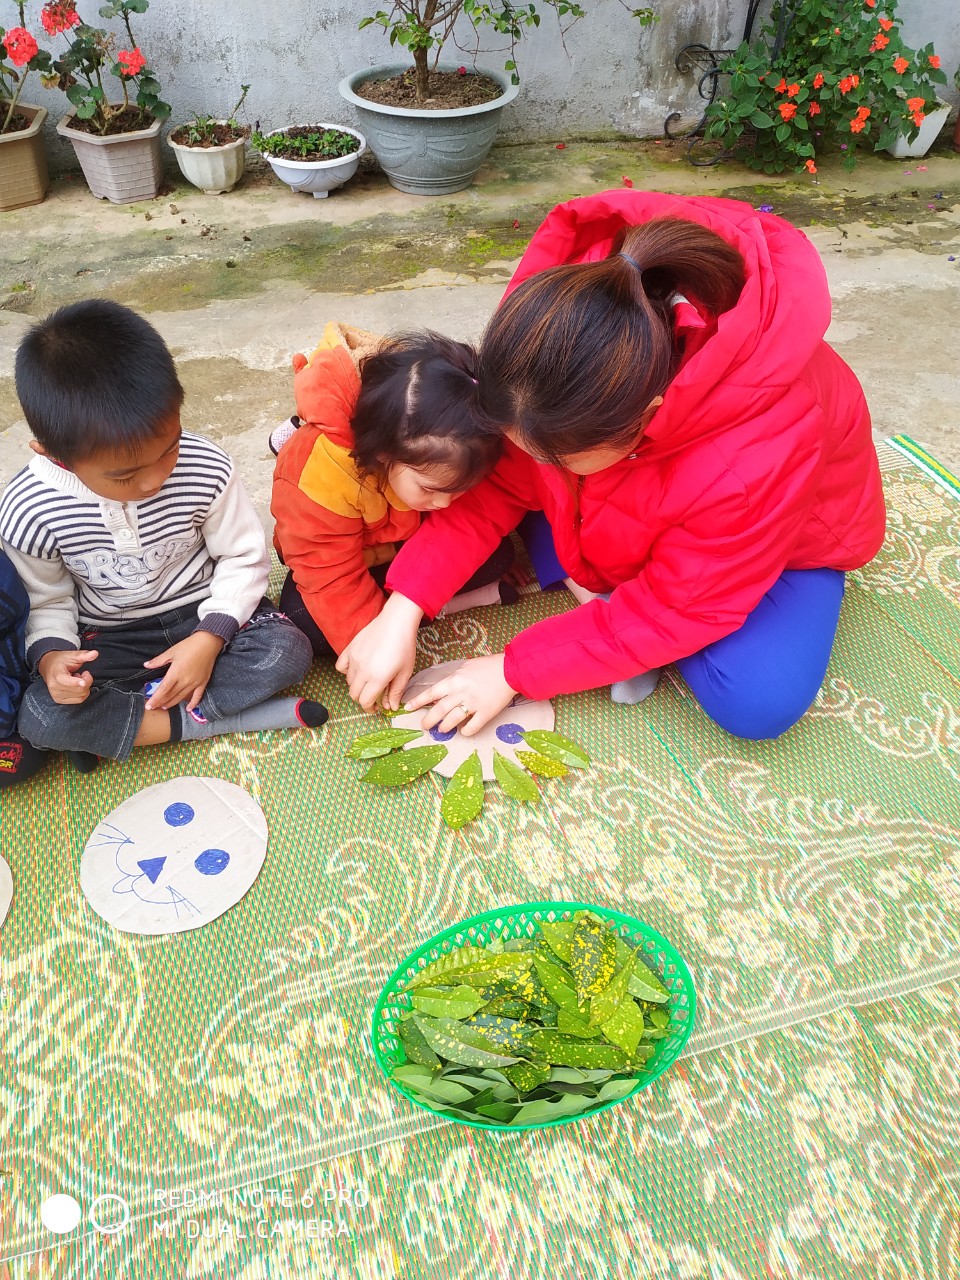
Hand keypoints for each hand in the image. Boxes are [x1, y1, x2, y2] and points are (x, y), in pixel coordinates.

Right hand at [38, 649, 98, 704]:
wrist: (48, 667)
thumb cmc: (61, 661)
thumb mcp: (72, 655)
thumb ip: (84, 655)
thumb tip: (95, 653)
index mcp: (56, 674)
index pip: (67, 681)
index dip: (77, 682)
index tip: (83, 679)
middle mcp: (54, 686)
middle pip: (80, 689)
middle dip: (86, 680)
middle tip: (82, 673)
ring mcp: (56, 695)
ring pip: (81, 695)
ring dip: (84, 687)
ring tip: (76, 679)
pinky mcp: (59, 700)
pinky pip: (79, 700)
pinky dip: (82, 693)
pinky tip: (76, 686)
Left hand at [143, 632, 224, 710]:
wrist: (208, 642)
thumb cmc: (189, 645)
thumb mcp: (171, 651)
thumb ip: (158, 660)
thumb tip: (146, 665)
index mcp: (175, 673)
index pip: (163, 690)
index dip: (155, 699)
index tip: (148, 706)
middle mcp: (185, 680)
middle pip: (170, 695)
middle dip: (161, 702)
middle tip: (153, 707)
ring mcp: (195, 683)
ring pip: (181, 697)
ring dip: (172, 703)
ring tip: (164, 707)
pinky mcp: (203, 682)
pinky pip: (198, 696)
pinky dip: (193, 704)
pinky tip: (188, 709)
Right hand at [336, 593, 422, 712]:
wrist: (396, 621)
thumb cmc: (405, 646)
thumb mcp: (405, 672)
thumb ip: (396, 691)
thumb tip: (391, 707)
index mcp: (377, 678)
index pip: (365, 702)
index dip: (369, 709)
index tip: (375, 708)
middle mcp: (362, 671)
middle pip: (355, 694)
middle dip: (363, 699)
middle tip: (373, 696)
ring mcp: (353, 659)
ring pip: (348, 682)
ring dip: (357, 686)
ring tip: (369, 680)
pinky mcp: (349, 649)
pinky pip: (340, 667)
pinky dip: (346, 672)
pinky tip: (357, 669)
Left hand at [405, 654, 515, 736]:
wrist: (511, 670)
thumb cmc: (488, 667)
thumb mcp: (466, 667)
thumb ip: (453, 679)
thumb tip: (443, 690)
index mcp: (454, 680)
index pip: (431, 693)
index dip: (418, 702)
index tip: (408, 708)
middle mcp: (461, 693)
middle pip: (438, 710)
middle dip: (428, 720)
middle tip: (424, 726)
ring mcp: (473, 704)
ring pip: (452, 720)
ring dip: (444, 727)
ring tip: (442, 730)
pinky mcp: (486, 713)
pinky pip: (472, 727)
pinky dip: (466, 731)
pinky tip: (463, 731)